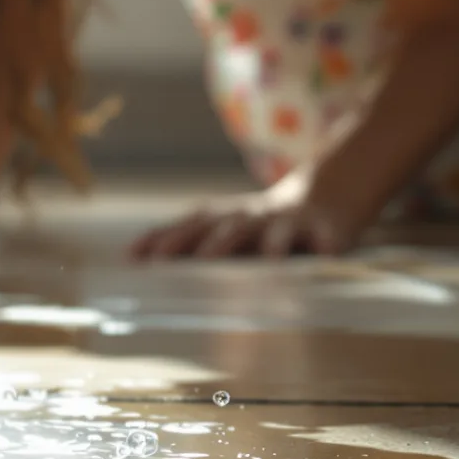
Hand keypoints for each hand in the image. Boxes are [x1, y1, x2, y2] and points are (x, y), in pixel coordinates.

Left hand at [129, 174, 362, 260]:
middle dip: (216, 243)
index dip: (166, 239)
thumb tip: (130, 256)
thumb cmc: (261, 224)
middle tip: (201, 260)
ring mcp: (291, 222)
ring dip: (273, 244)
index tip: (139, 257)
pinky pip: (329, 238)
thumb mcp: (223, 227)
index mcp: (224, 219)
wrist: (325, 197)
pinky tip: (328, 257)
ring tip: (270, 261)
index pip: (190, 228)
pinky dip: (328, 246)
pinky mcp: (328, 229)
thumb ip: (184, 241)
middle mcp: (254, 217)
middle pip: (231, 228)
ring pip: (280, 231)